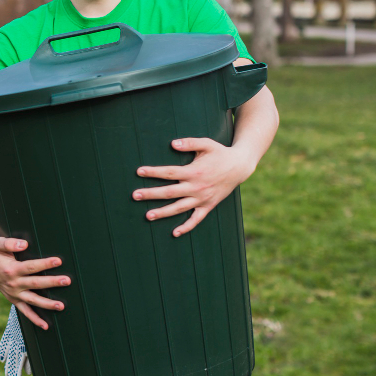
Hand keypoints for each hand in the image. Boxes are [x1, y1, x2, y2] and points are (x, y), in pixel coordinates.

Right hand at [0, 237, 69, 329]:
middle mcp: (14, 284)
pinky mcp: (14, 299)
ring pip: (33, 300)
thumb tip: (24, 245)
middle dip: (52, 282)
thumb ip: (10, 243)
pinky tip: (46, 326)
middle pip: (36, 284)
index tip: (58, 261)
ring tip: (61, 306)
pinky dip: (34, 319)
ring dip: (47, 304)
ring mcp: (14, 294)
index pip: (31, 267)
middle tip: (67, 281)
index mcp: (11, 269)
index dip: (45, 264)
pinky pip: (25, 311)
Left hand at [136, 137, 255, 236]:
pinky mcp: (208, 206)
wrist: (240, 167)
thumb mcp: (207, 144)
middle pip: (170, 192)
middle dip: (151, 194)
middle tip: (135, 195)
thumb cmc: (220, 153)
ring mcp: (202, 198)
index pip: (169, 172)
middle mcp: (197, 187)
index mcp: (194, 172)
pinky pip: (197, 219)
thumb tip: (172, 143)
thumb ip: (190, 143)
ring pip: (180, 208)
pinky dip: (187, 227)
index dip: (153, 172)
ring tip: (148, 215)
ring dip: (163, 212)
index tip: (139, 172)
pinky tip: (175, 233)